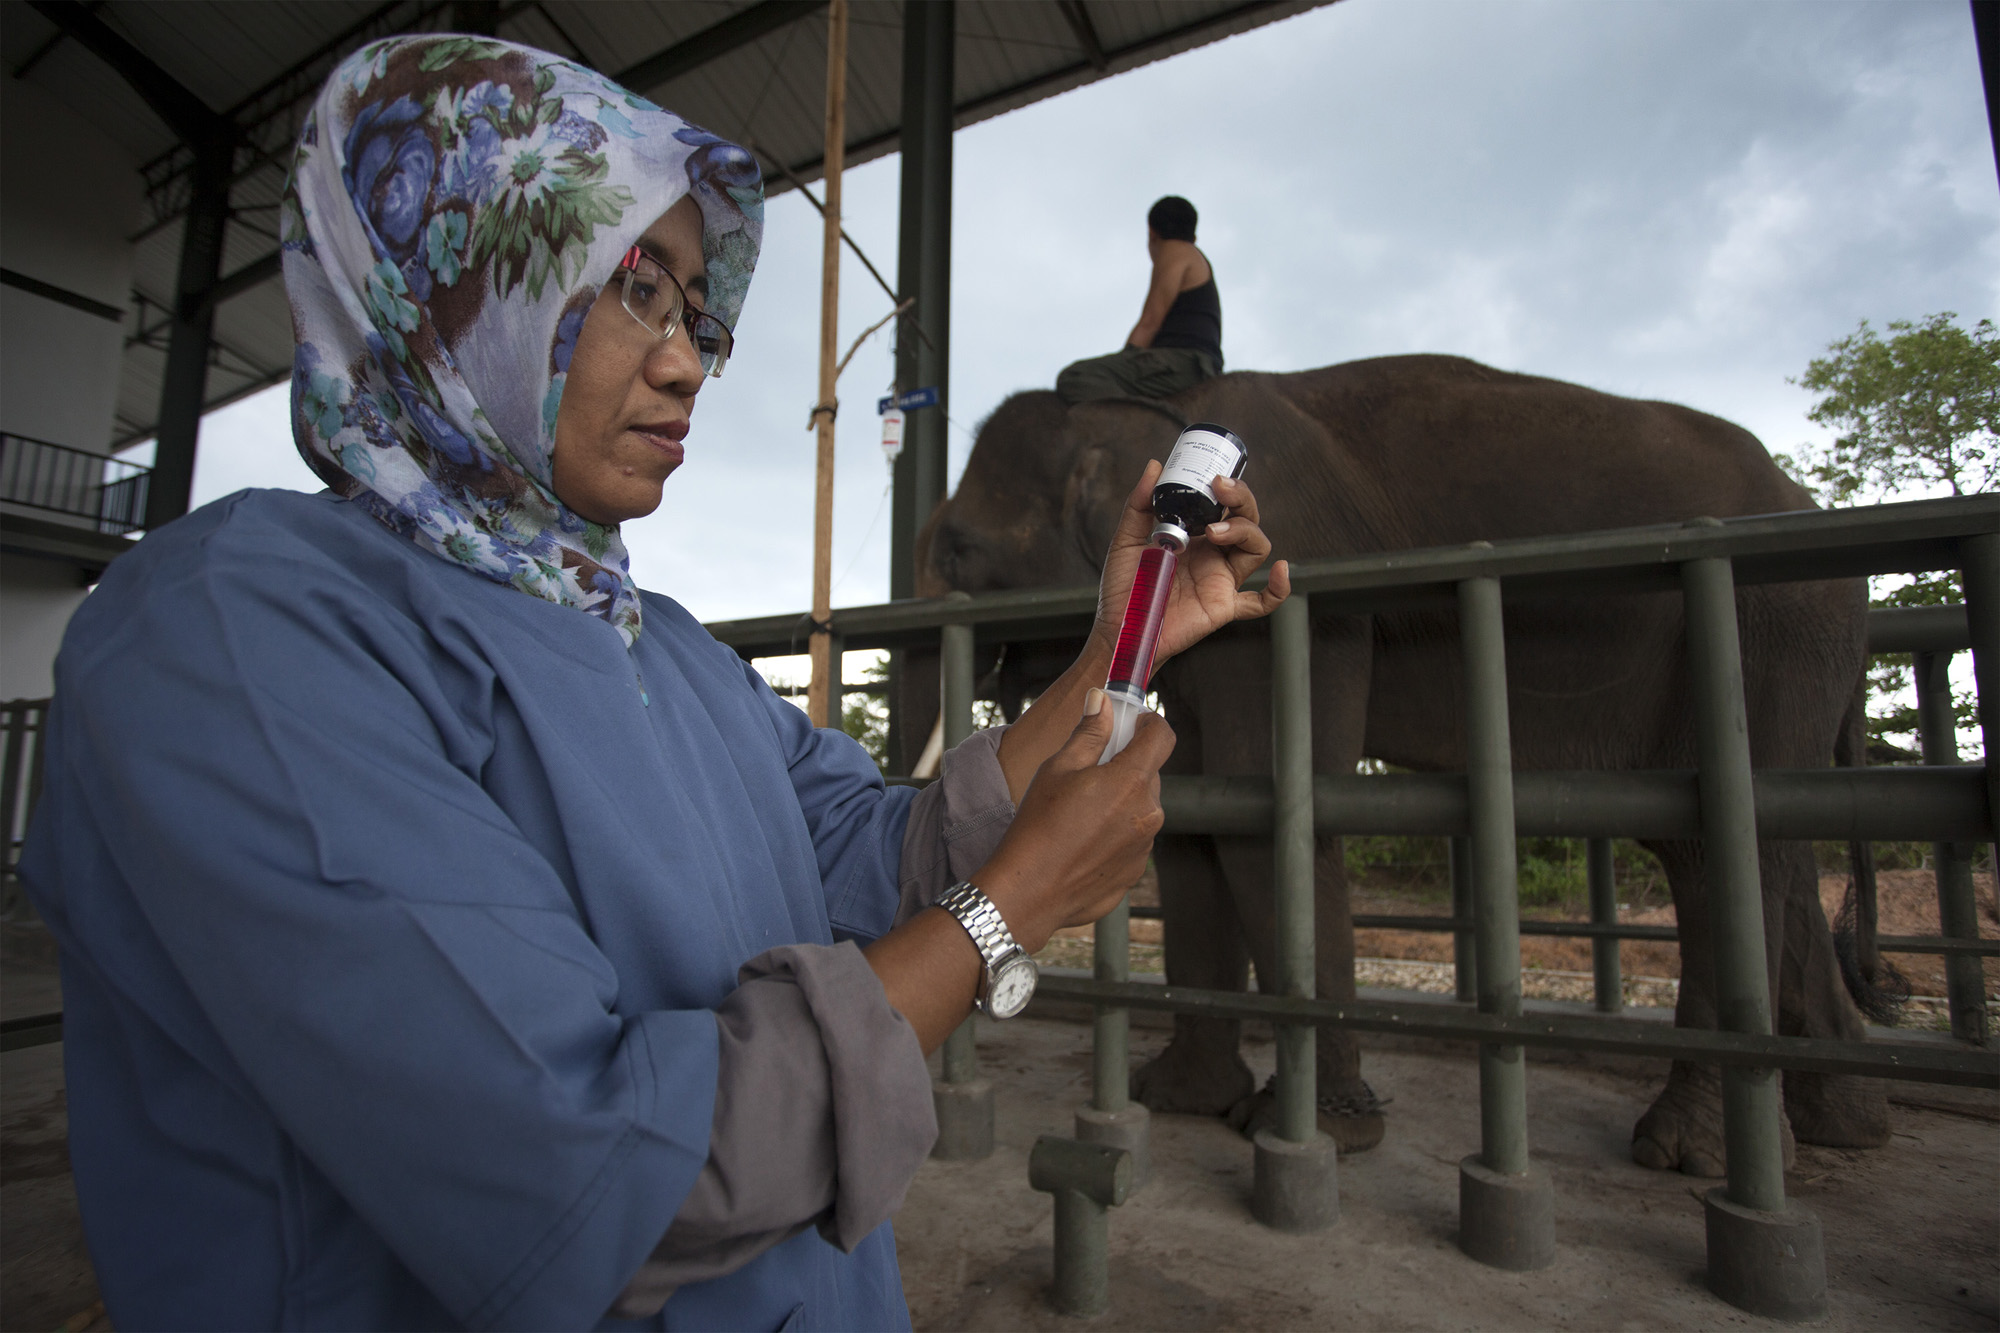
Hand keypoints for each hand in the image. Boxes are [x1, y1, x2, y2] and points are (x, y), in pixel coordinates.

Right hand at [974, 689, 1175, 953]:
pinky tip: (1082, 842)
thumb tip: (1102, 702)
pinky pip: (1131, 840)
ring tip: (1080, 814)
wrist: (1029, 891)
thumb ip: (1088, 733)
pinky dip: (1114, 834)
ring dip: (1120, 802)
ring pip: (1141, 809)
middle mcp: (1148, 814)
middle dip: (1126, 766)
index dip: (1150, 723)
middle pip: (1149, 775)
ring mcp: (1144, 846)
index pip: (1162, 737)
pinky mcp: (1134, 871)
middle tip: (1089, 773)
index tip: (1134, 722)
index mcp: (1132, 782)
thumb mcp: (1058, 768)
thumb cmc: (1039, 826)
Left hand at [1089, 461, 1290, 669]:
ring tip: (1215, 531)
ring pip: (1256, 548)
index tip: (1213, 474)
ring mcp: (1220, 579)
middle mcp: (1213, 555)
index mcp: (1194, 536)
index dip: (1227, 487)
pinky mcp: (1222, 605)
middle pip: (1246, 519)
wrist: (1119, 631)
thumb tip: (1155, 466)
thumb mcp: (1126, 540)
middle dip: (1241, 498)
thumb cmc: (1124, 589)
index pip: (1223, 505)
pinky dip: (1278, 590)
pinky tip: (1281, 571)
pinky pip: (1260, 602)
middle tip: (1221, 489)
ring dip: (1244, 531)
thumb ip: (1139, 505)